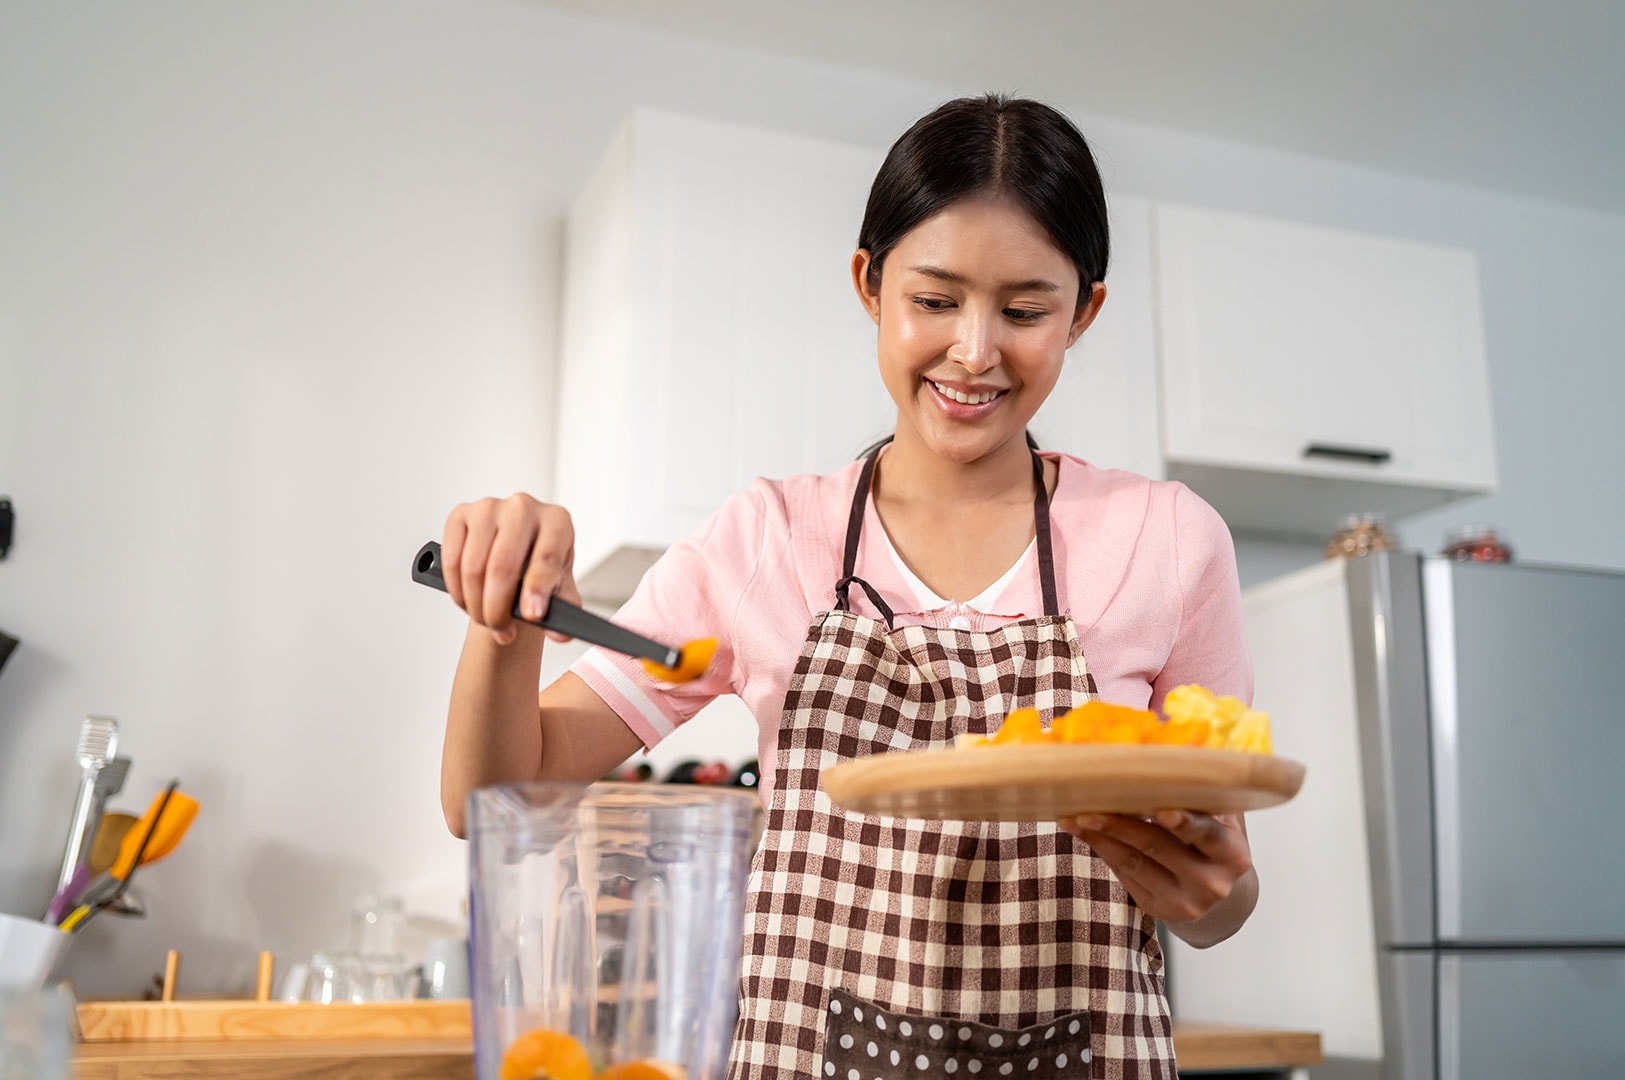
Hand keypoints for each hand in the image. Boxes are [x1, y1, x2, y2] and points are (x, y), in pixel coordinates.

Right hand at [441, 494, 581, 645]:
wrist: (517, 559)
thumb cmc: (541, 571)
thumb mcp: (561, 591)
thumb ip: (563, 610)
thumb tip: (560, 634)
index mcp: (556, 520)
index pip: (546, 556)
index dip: (537, 589)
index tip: (531, 616)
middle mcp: (523, 507)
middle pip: (503, 564)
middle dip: (498, 608)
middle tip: (502, 631)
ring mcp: (489, 507)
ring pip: (473, 566)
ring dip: (476, 604)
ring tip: (487, 621)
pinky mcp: (461, 515)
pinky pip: (452, 559)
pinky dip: (457, 589)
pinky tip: (469, 602)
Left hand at [1058, 810, 1252, 924]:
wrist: (1221, 895)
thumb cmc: (1215, 842)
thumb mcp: (1222, 819)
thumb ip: (1204, 793)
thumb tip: (1172, 748)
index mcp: (1232, 853)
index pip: (1207, 834)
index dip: (1185, 822)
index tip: (1161, 809)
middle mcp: (1211, 882)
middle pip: (1159, 846)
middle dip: (1120, 824)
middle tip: (1088, 807)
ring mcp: (1184, 901)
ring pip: (1133, 862)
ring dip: (1099, 836)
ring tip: (1072, 817)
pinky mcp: (1159, 910)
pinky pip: (1124, 874)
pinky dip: (1103, 849)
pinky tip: (1084, 832)